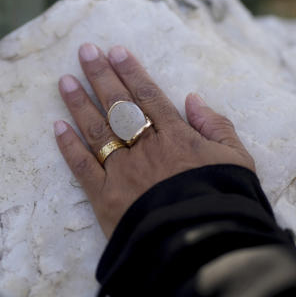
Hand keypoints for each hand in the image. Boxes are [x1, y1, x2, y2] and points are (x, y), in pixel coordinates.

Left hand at [54, 43, 255, 237]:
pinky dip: (68, 146)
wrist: (203, 246)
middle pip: (118, 105)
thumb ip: (217, 127)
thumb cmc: (225, 202)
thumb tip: (193, 99)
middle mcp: (145, 148)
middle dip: (100, 76)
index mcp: (177, 137)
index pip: (148, 96)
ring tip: (64, 80)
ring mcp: (122, 171)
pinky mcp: (105, 199)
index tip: (115, 50)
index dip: (130, 72)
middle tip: (85, 51)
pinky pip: (82, 167)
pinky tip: (57, 127)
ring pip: (96, 130)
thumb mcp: (237, 161)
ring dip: (79, 103)